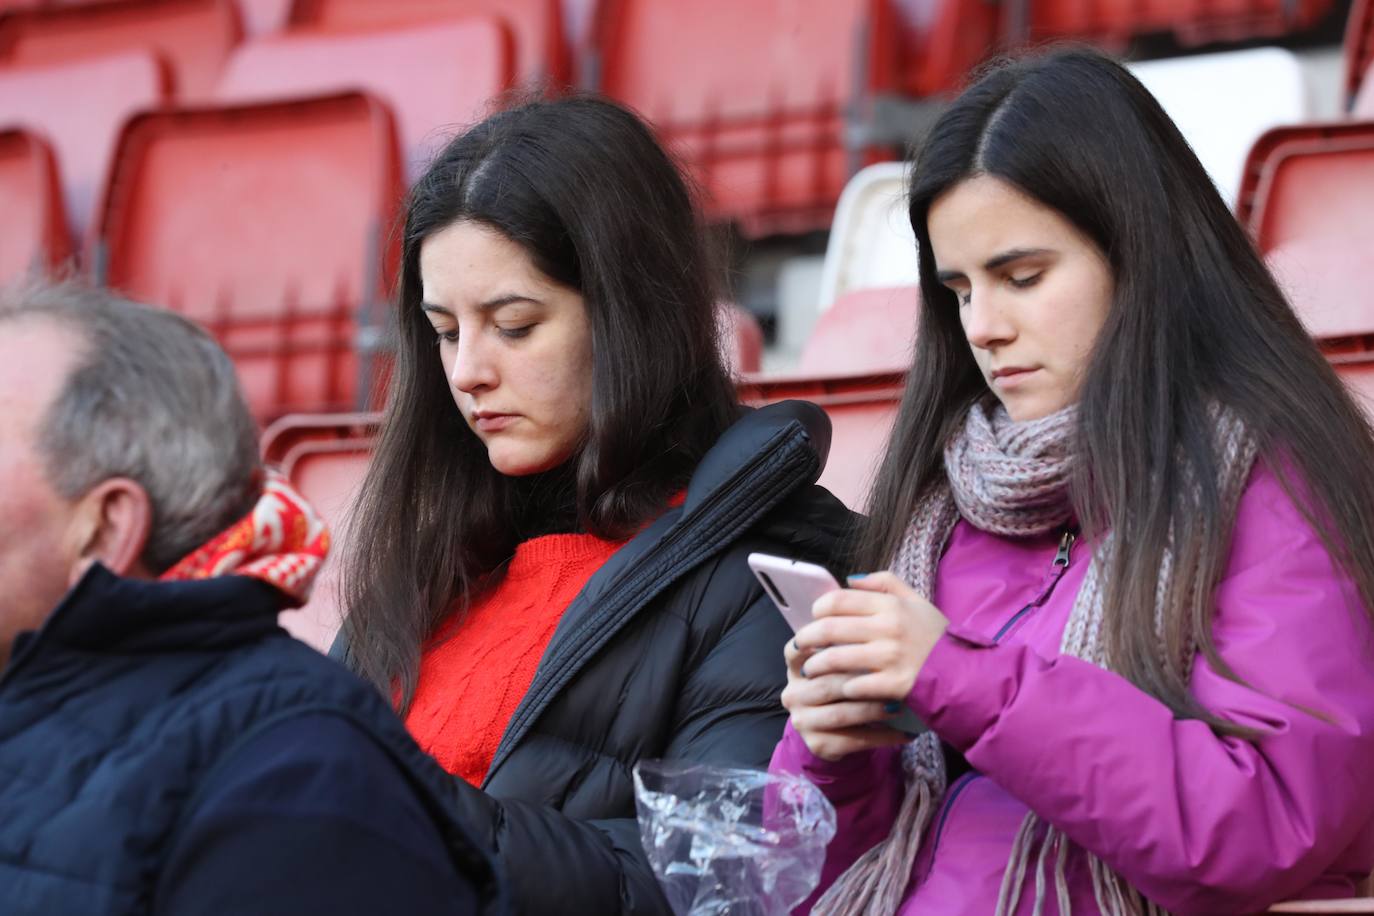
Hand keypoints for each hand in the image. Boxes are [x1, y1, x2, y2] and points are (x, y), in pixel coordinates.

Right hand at [782, 638, 909, 760]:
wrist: (838, 730)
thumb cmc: (843, 686)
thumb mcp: (838, 664)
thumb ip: (844, 646)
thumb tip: (873, 632)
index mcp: (796, 669)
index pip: (796, 651)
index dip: (816, 645)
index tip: (847, 640)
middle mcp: (793, 694)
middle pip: (826, 684)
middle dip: (861, 681)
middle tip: (891, 677)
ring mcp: (803, 721)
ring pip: (840, 714)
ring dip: (872, 710)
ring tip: (899, 706)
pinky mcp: (817, 744)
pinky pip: (854, 741)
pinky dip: (882, 736)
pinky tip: (904, 733)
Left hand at [797, 572, 948, 710]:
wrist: (967, 675)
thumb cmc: (937, 638)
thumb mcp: (918, 602)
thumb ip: (886, 583)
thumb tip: (850, 579)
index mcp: (892, 605)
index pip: (839, 600)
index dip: (818, 609)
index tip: (812, 617)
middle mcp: (889, 628)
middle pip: (829, 628)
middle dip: (806, 638)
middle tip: (799, 645)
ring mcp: (891, 658)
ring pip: (835, 658)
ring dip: (816, 665)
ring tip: (809, 669)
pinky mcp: (894, 685)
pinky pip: (854, 686)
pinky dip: (842, 688)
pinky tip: (838, 689)